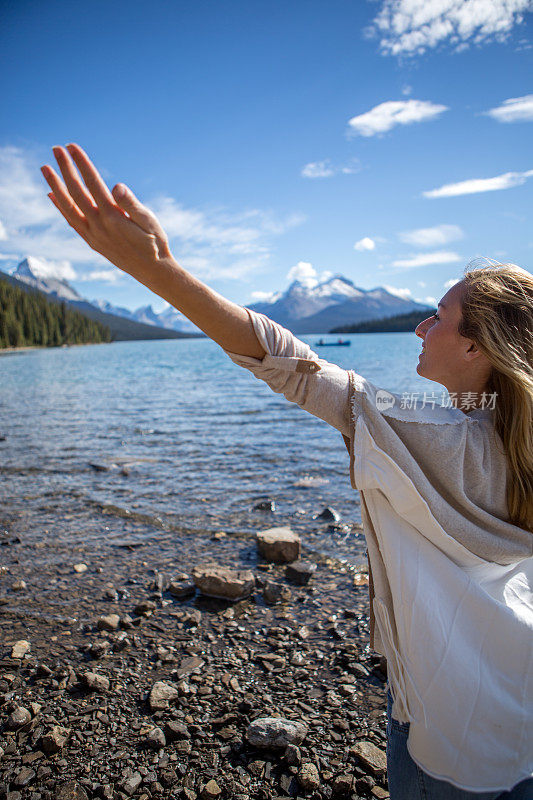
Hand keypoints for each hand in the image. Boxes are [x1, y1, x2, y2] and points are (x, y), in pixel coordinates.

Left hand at [41, 144, 172, 279]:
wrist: (153, 272)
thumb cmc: (155, 243)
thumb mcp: (150, 222)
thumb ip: (132, 204)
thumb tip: (116, 187)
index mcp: (114, 217)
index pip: (93, 184)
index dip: (82, 164)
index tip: (72, 147)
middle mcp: (99, 226)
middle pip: (76, 193)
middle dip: (65, 169)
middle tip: (56, 148)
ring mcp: (93, 235)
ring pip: (69, 207)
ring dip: (56, 187)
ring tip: (45, 169)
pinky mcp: (93, 242)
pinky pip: (72, 222)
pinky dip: (61, 207)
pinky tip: (52, 195)